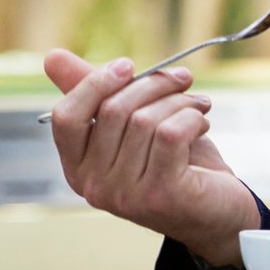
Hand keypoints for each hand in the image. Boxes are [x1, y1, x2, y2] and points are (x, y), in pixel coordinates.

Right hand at [43, 48, 259, 265]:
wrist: (218, 213)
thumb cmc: (174, 163)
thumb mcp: (132, 124)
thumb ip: (95, 93)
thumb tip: (51, 56)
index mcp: (78, 168)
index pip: (66, 118)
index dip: (94, 84)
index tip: (127, 65)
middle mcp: (94, 186)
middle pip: (112, 111)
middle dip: (153, 84)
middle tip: (182, 79)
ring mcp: (125, 195)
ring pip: (144, 120)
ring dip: (179, 101)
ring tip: (198, 105)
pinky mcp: (160, 196)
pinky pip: (170, 134)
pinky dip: (192, 118)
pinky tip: (202, 123)